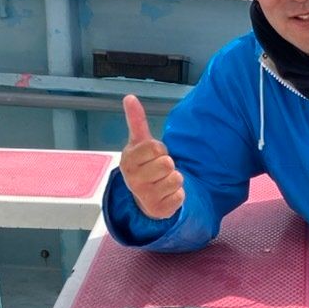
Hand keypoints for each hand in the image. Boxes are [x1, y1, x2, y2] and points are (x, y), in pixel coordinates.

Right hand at [119, 95, 184, 219]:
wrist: (144, 195)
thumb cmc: (144, 165)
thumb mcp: (139, 143)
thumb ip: (136, 121)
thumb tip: (129, 97)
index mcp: (128, 161)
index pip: (156, 147)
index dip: (160, 149)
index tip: (154, 155)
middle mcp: (133, 180)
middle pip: (167, 163)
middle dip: (168, 165)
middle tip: (159, 170)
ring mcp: (145, 197)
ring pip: (176, 179)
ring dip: (175, 179)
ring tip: (163, 181)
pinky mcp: (158, 210)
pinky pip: (180, 196)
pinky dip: (178, 194)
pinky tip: (167, 194)